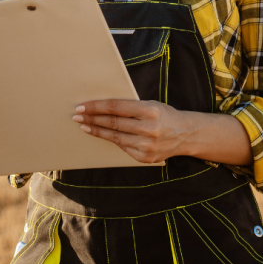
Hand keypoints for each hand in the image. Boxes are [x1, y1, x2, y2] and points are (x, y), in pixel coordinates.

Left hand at [72, 99, 188, 163]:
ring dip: (97, 131)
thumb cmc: (164, 114)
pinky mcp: (145, 158)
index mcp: (150, 110)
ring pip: (115, 137)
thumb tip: (102, 108)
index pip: (116, 107)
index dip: (97, 107)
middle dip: (92, 119)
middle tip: (77, 116)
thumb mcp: (150, 104)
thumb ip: (130, 107)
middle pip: (113, 123)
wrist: (185, 134)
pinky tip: (101, 135)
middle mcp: (149, 129)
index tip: (83, 106)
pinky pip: (123, 148)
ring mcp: (147, 146)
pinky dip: (111, 141)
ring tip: (84, 126)